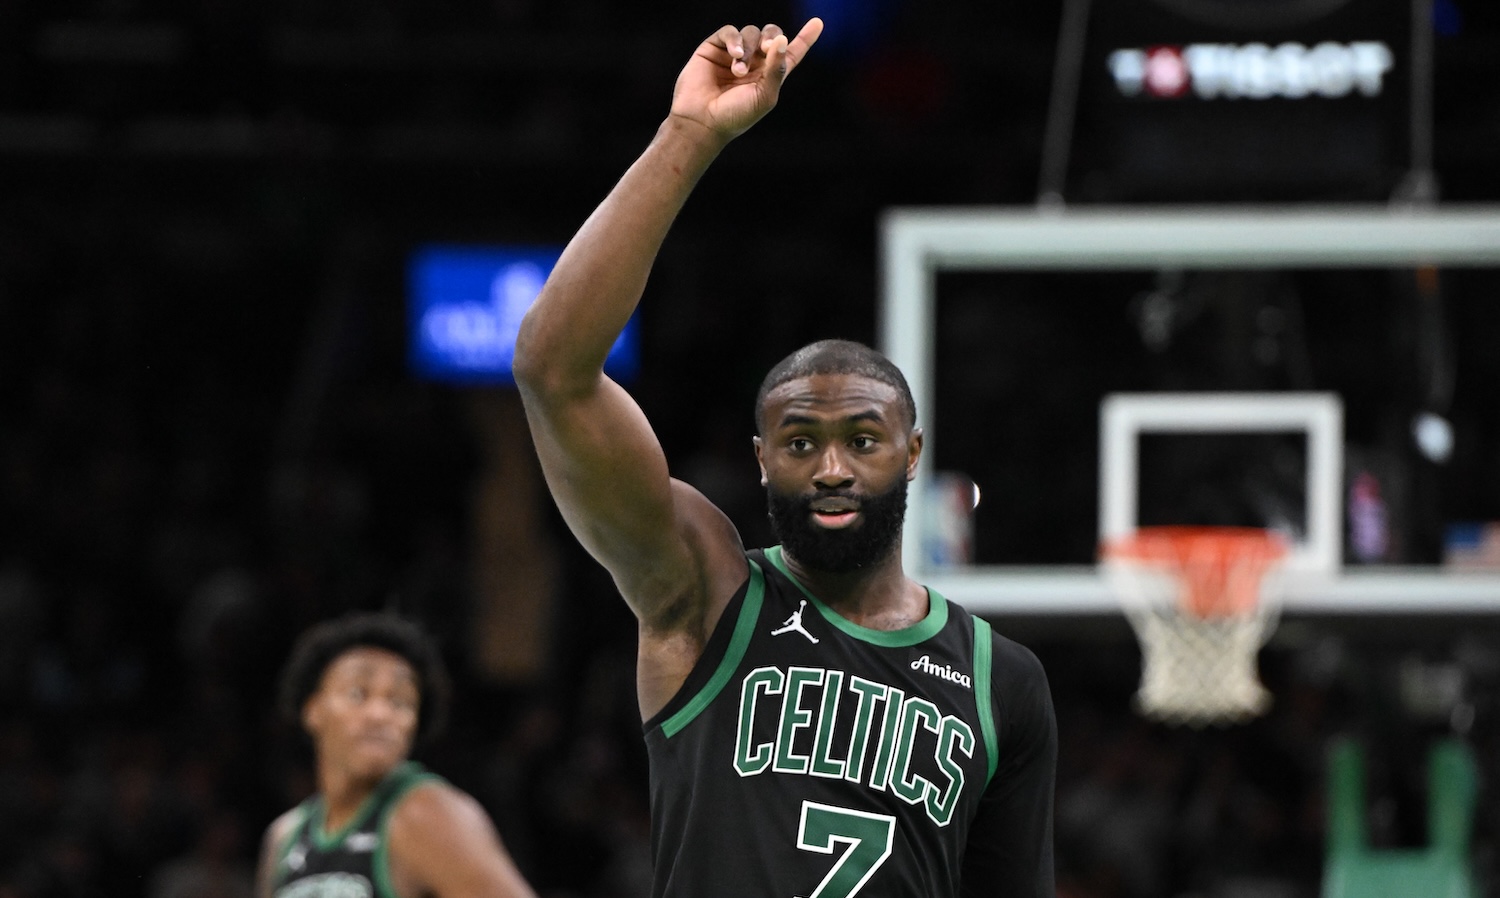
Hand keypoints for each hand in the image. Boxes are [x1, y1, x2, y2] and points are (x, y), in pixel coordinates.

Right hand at [669, 19, 823, 140]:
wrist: (702, 121)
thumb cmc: (736, 115)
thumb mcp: (765, 96)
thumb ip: (776, 68)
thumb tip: (781, 39)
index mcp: (770, 75)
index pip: (792, 52)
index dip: (805, 37)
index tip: (818, 22)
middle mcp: (755, 62)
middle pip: (772, 35)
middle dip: (772, 37)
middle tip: (768, 49)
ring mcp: (734, 54)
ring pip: (751, 33)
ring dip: (748, 49)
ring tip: (738, 71)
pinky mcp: (714, 48)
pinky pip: (730, 32)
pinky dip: (734, 39)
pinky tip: (734, 54)